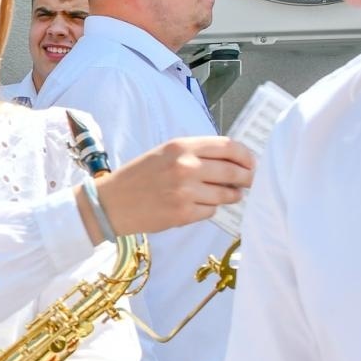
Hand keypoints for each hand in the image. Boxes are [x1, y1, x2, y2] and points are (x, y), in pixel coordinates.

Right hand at [89, 137, 254, 239]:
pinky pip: (211, 211)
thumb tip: (233, 163)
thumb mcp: (164, 154)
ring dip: (230, 196)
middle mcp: (185, 166)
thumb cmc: (137, 177)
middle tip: (248, 182)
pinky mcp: (183, 214)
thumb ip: (195, 154)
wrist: (110, 203)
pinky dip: (209, 209)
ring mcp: (185, 191)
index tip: (251, 163)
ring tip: (223, 196)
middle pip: (233, 172)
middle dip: (246, 179)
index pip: (228, 147)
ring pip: (226, 194)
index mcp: (180, 146)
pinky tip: (196, 206)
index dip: (246, 156)